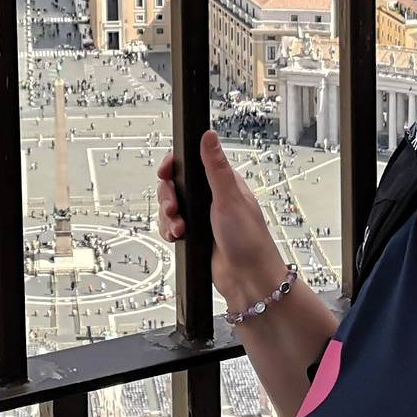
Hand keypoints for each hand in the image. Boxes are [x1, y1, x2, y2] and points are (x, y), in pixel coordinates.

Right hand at [155, 129, 287, 302]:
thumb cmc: (250, 241)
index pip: (191, 163)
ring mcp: (202, 217)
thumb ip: (215, 167)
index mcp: (223, 183)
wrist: (248, 280)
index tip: (166, 173)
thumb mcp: (229, 199)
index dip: (174, 166)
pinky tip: (177, 237)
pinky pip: (171, 226)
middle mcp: (212, 198)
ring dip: (168, 217)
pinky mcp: (195, 235)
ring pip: (171, 207)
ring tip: (179, 228)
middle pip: (175, 186)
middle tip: (174, 208)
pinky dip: (169, 231)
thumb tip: (209, 136)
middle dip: (169, 197)